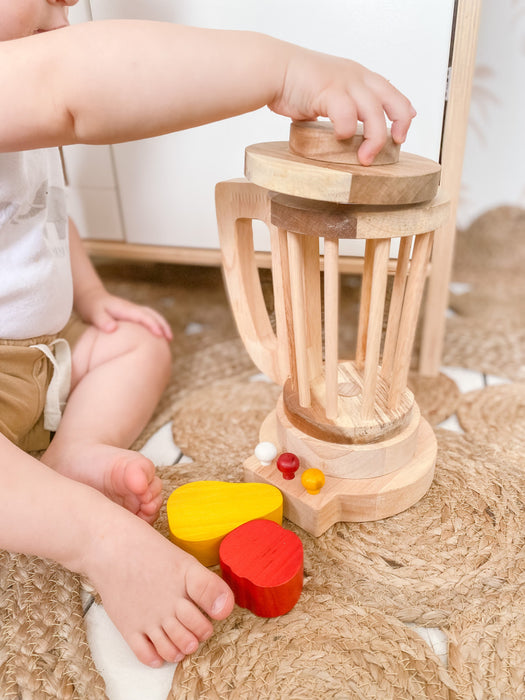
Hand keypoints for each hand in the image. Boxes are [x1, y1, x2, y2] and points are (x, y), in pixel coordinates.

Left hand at [76, 289, 172, 340]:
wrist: (91, 297)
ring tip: (168, 339)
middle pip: (153, 314)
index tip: (159, 335)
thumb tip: (113, 328)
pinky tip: (157, 336)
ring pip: (153, 315)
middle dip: (163, 325)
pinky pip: (148, 318)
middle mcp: (133, 308)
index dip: (152, 325)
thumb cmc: (92, 307)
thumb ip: (102, 321)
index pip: (143, 316)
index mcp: (126, 309)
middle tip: (170, 339)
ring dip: (162, 325)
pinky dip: (156, 325)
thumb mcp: (94, 314)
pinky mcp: (133, 314)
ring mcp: (134, 310)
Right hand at [269, 47, 416, 165]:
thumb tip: (342, 135)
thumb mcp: (326, 92)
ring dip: (374, 138)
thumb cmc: (294, 84)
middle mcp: (356, 77)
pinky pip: (346, 115)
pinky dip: (346, 130)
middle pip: (392, 100)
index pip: (391, 91)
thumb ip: (338, 108)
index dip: (402, 112)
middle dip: (399, 124)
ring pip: (373, 112)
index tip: (402, 131)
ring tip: (365, 157)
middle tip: (396, 144)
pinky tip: (339, 138)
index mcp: (358, 76)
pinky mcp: (328, 91)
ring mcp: (344, 83)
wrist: (272, 69)